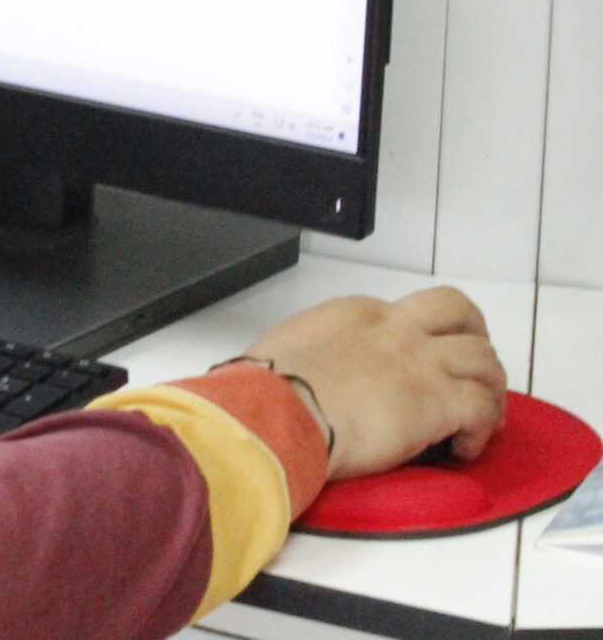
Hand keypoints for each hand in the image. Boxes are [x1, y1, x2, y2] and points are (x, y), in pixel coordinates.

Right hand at [243, 287, 507, 479]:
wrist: (278, 410)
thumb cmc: (270, 388)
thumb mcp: (289, 348)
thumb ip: (315, 352)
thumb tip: (313, 375)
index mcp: (358, 314)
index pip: (408, 312)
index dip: (424, 339)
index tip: (421, 369)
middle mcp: (396, 329)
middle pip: (459, 311)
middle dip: (476, 338)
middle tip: (473, 372)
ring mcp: (421, 363)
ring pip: (484, 360)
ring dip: (489, 390)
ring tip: (479, 421)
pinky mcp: (438, 401)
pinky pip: (483, 408)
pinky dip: (481, 430)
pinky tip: (463, 447)